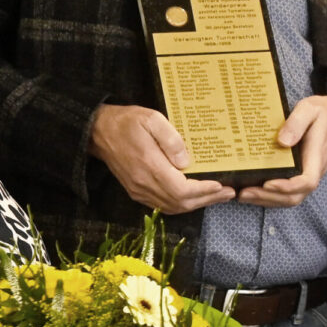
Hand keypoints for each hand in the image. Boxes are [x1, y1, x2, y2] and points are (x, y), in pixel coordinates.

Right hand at [90, 104, 234, 213]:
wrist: (97, 131)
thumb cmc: (127, 122)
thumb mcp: (152, 119)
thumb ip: (171, 140)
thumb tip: (188, 162)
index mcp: (149, 167)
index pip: (182, 190)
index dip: (204, 191)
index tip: (221, 185)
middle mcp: (144, 184)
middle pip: (180, 203)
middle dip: (207, 199)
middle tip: (228, 193)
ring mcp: (139, 191)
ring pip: (172, 207)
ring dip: (196, 204)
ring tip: (216, 196)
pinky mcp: (136, 191)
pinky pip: (163, 205)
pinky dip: (182, 204)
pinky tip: (194, 197)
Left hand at [238, 92, 326, 207]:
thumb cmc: (324, 112)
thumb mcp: (310, 109)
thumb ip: (296, 123)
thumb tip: (282, 141)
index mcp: (316, 156)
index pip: (306, 181)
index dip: (287, 186)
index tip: (267, 183)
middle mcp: (314, 171)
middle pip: (295, 196)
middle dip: (269, 198)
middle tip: (245, 193)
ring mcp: (308, 175)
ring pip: (291, 198)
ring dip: (267, 200)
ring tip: (244, 195)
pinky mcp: (302, 174)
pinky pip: (289, 192)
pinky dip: (271, 196)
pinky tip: (254, 190)